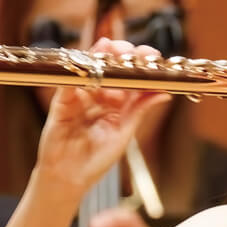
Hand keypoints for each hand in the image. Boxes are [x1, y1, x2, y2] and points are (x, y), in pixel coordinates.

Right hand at [36, 38, 170, 200]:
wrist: (70, 179)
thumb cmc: (97, 160)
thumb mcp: (124, 133)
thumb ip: (140, 110)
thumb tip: (165, 92)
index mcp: (116, 104)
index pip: (129, 77)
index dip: (139, 63)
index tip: (151, 54)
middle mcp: (98, 96)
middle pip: (109, 67)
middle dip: (120, 54)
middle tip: (129, 49)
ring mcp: (79, 97)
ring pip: (89, 70)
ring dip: (99, 56)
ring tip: (110, 47)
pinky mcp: (61, 103)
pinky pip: (68, 83)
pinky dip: (77, 71)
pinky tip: (86, 62)